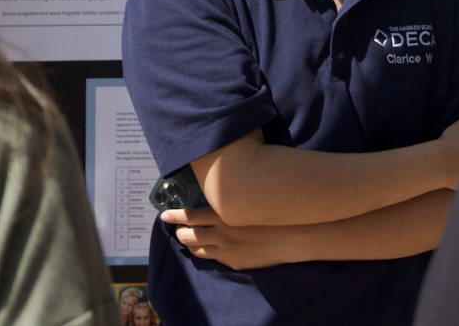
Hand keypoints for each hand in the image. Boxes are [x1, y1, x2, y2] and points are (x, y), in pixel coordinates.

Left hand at [161, 208, 303, 270]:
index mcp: (223, 214)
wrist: (293, 235)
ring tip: (190, 240)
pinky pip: (214, 259)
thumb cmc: (272, 211)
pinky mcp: (234, 262)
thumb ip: (228, 201)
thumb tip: (214, 197)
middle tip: (179, 229)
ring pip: (197, 250)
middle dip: (180, 232)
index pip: (189, 216)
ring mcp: (227, 250)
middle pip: (188, 236)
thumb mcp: (247, 200)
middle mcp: (221, 233)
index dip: (174, 216)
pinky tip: (210, 249)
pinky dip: (208, 253)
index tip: (165, 215)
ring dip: (191, 245)